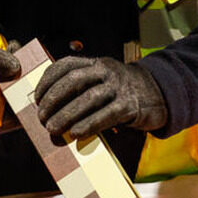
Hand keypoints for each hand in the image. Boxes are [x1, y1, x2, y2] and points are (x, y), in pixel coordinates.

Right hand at [0, 21, 20, 116]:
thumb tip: (16, 70)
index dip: (15, 119)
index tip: (29, 102)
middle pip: (12, 106)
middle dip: (22, 88)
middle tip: (26, 69)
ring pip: (18, 87)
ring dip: (21, 69)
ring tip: (13, 50)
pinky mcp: (4, 74)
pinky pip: (19, 73)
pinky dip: (20, 60)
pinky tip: (12, 46)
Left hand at [33, 57, 166, 140]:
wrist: (160, 93)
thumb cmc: (122, 92)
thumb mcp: (103, 82)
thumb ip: (82, 90)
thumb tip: (51, 112)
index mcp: (96, 63)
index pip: (65, 65)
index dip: (47, 81)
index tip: (36, 99)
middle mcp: (107, 71)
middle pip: (73, 80)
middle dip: (53, 100)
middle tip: (41, 117)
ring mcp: (119, 87)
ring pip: (88, 98)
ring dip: (66, 115)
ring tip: (52, 129)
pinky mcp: (130, 105)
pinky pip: (106, 115)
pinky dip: (88, 125)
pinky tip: (75, 134)